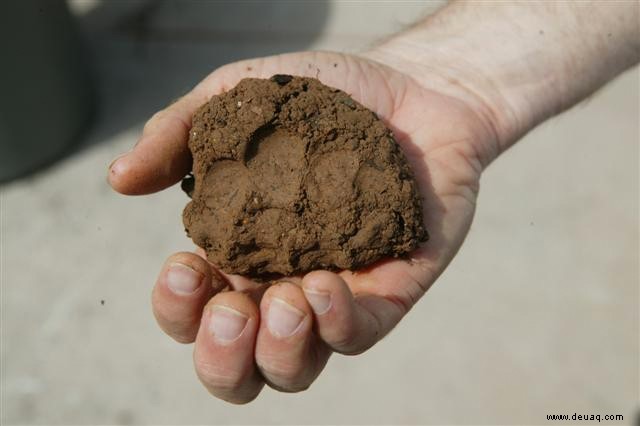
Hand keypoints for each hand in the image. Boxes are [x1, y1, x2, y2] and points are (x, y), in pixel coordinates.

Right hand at [108, 50, 498, 402]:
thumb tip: (119, 177)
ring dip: (278, 352)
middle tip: (230, 309)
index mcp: (238, 254)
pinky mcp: (389, 292)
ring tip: (283, 301)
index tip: (181, 263)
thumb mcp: (239, 99)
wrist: (410, 89)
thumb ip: (179, 132)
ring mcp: (336, 295)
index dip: (176, 308)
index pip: (193, 311)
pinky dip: (336, 323)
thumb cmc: (321, 98)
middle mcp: (281, 286)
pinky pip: (359, 335)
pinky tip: (323, 284)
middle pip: (240, 366)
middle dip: (222, 356)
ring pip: (295, 369)